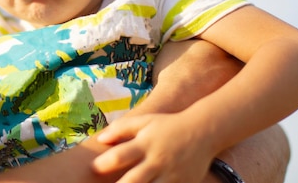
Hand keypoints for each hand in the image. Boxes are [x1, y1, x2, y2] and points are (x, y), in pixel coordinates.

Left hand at [91, 113, 215, 182]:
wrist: (203, 131)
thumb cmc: (168, 126)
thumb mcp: (145, 121)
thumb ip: (122, 128)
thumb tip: (100, 139)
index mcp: (146, 144)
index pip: (120, 155)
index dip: (104, 163)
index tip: (94, 168)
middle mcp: (158, 161)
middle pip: (134, 180)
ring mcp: (171, 176)